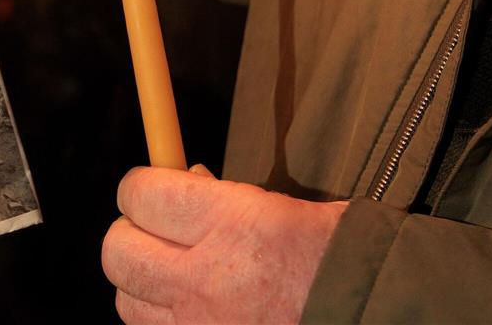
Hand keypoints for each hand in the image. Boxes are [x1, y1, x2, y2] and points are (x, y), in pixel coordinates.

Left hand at [103, 166, 347, 323]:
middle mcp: (207, 277)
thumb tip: (180, 180)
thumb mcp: (283, 205)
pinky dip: (157, 317)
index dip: (140, 186)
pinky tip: (186, 304)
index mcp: (232, 223)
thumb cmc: (336, 255)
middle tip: (155, 228)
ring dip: (139, 280)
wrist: (374, 316)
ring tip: (169, 270)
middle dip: (128, 232)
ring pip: (125, 299)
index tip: (153, 185)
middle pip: (117, 250)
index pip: (139, 194)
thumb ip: (222, 194)